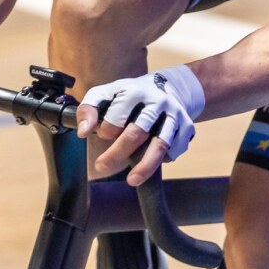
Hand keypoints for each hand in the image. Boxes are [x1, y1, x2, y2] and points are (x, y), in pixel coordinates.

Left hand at [75, 65, 204, 185]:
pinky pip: (175, 150)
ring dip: (145, 166)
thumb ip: (89, 109)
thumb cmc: (130, 96)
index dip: (106, 130)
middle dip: (117, 154)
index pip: (117, 117)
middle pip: (137, 133)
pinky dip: (164, 160)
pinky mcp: (187, 128)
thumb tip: (82, 132)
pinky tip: (150, 163)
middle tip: (101, 166)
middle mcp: (157, 101)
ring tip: (131, 180)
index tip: (102, 134)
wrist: (169, 88)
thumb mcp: (107, 94)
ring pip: (160, 145)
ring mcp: (174, 115)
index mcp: (134, 91)